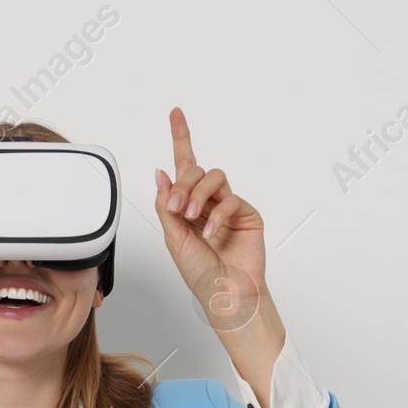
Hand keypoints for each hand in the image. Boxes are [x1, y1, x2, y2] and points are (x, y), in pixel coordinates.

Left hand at [154, 106, 266, 331]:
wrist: (225, 294)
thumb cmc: (200, 273)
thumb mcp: (173, 239)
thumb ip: (167, 204)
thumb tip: (161, 172)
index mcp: (186, 206)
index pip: (183, 167)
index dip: (181, 137)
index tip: (176, 112)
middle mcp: (207, 202)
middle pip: (195, 169)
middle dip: (183, 184)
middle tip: (176, 208)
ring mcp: (228, 206)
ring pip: (213, 177)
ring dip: (197, 194)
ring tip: (191, 218)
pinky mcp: (247, 214)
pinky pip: (230, 199)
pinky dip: (216, 214)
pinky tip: (211, 233)